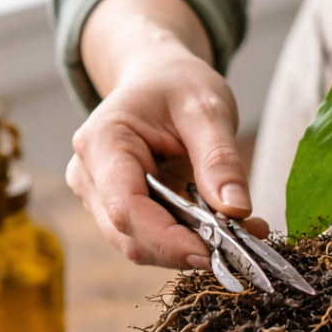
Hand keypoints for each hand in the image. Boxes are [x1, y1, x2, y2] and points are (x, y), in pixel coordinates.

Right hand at [66, 0, 267, 268]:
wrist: (158, 78)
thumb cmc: (177, 85)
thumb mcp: (207, 108)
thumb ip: (220, 158)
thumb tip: (237, 210)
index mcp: (101, 142)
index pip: (126, 209)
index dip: (168, 240)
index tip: (213, 253)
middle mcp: (90, 176)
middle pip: (131, 236)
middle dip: (185, 249)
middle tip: (241, 246)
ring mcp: (99, 197)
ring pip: (141, 245)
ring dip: (189, 249)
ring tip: (241, 233)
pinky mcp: (118, 211)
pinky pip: (151, 239)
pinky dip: (187, 242)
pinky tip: (222, 229)